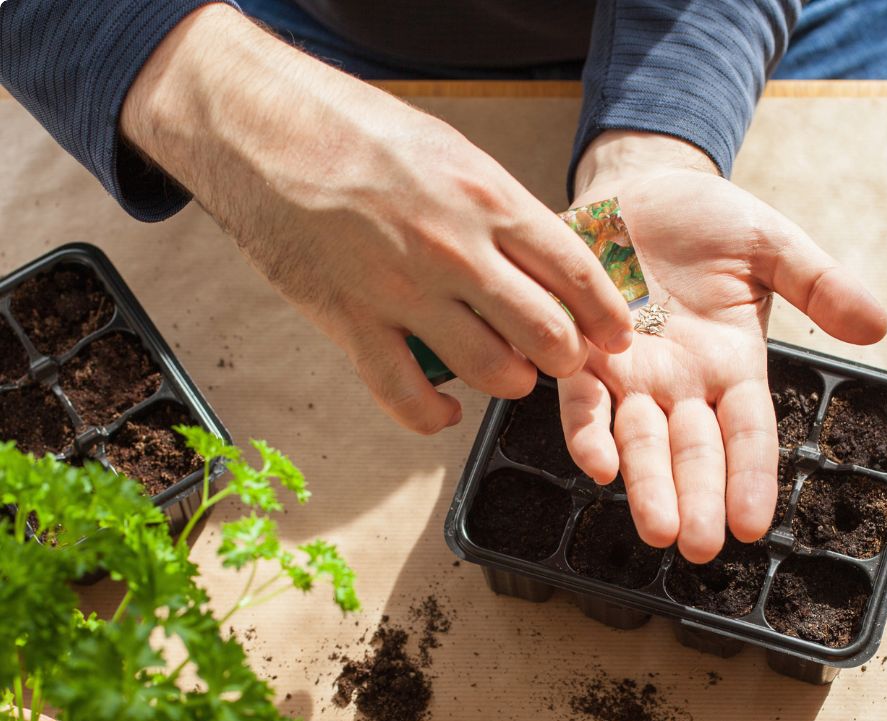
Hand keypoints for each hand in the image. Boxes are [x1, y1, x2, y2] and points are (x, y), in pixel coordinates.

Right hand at [121, 6, 631, 433]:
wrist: (260, 128)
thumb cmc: (356, 133)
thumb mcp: (450, 153)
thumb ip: (499, 211)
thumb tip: (543, 260)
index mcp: (487, 198)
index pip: (576, 273)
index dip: (606, 315)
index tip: (615, 337)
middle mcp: (455, 250)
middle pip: (545, 334)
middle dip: (565, 358)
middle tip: (561, 359)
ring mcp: (403, 292)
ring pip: (491, 371)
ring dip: (510, 381)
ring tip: (508, 373)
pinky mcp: (353, 324)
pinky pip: (408, 399)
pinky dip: (435, 416)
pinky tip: (446, 410)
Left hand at [564, 145, 886, 562]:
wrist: (638, 187)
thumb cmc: (707, 220)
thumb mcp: (772, 246)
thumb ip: (819, 283)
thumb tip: (878, 325)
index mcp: (732, 366)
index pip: (747, 434)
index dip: (750, 477)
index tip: (752, 525)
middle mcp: (681, 383)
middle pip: (692, 451)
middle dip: (696, 499)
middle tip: (698, 548)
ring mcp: (632, 374)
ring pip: (640, 440)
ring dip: (646, 485)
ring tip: (657, 528)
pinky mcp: (584, 353)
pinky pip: (584, 400)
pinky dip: (588, 431)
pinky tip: (597, 464)